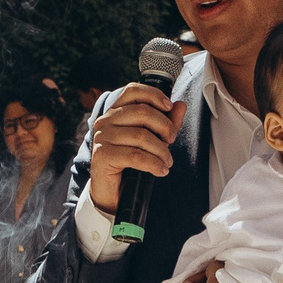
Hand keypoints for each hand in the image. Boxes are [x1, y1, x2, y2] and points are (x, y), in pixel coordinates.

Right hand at [86, 83, 185, 214]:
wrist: (112, 191)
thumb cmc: (130, 162)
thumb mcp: (153, 139)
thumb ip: (166, 122)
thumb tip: (180, 105)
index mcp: (115, 111)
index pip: (133, 91)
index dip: (154, 95)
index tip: (169, 107)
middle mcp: (105, 121)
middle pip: (142, 112)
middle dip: (164, 126)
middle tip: (171, 141)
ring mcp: (102, 137)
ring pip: (141, 135)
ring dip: (161, 150)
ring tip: (167, 161)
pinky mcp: (103, 155)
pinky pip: (136, 155)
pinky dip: (154, 164)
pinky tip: (161, 170)